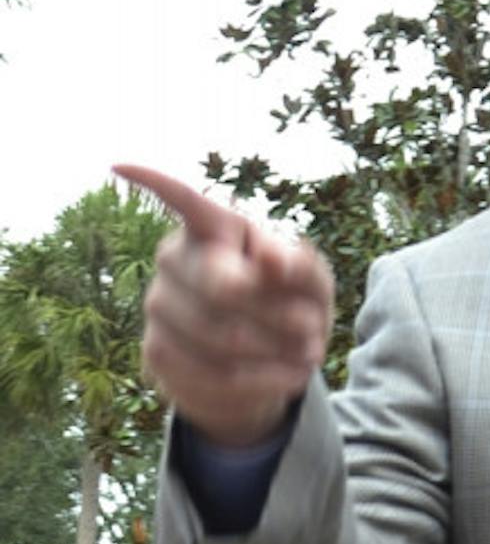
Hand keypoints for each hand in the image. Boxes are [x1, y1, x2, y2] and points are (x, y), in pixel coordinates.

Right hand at [115, 164, 333, 448]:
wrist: (268, 363)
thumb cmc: (291, 302)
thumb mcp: (312, 282)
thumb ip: (302, 266)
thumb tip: (272, 257)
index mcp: (214, 229)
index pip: (185, 201)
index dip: (156, 183)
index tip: (119, 164)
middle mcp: (174, 259)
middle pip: (226, 290)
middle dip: (282, 314)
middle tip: (315, 325)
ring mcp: (157, 305)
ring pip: (222, 337)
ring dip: (279, 351)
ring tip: (310, 351)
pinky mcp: (155, 353)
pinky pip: (214, 373)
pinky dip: (265, 379)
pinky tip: (290, 373)